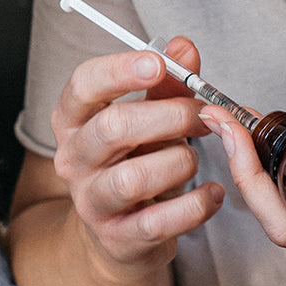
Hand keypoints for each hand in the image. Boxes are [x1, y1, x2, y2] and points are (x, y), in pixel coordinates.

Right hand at [50, 37, 225, 279]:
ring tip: (195, 158)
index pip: (84, 84)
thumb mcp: (145, 117)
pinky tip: (213, 194)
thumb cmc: (132, 161)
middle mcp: (73, 158)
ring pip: (134, 177)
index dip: (120, 70)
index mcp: (72, 118)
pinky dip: (195, 206)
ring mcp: (90, 200)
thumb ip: (165, 83)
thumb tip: (184, 47)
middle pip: (113, 127)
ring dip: (179, 162)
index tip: (158, 62)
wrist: (118, 233)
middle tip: (202, 115)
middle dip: (168, 116)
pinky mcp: (116, 237)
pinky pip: (158, 222)